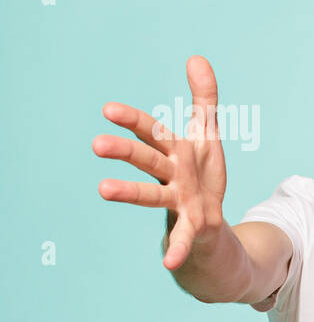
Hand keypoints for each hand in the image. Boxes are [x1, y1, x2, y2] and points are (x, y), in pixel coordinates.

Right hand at [94, 56, 228, 270]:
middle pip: (148, 160)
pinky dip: (176, 250)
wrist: (209, 226)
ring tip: (102, 190)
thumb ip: (203, 99)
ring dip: (129, 193)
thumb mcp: (207, 135)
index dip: (134, 121)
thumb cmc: (201, 177)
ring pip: (153, 196)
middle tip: (96, 144)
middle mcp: (171, 177)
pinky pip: (184, 239)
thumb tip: (196, 57)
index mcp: (173, 152)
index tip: (108, 110)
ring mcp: (179, 203)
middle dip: (125, 151)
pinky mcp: (193, 227)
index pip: (152, 133)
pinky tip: (169, 263)